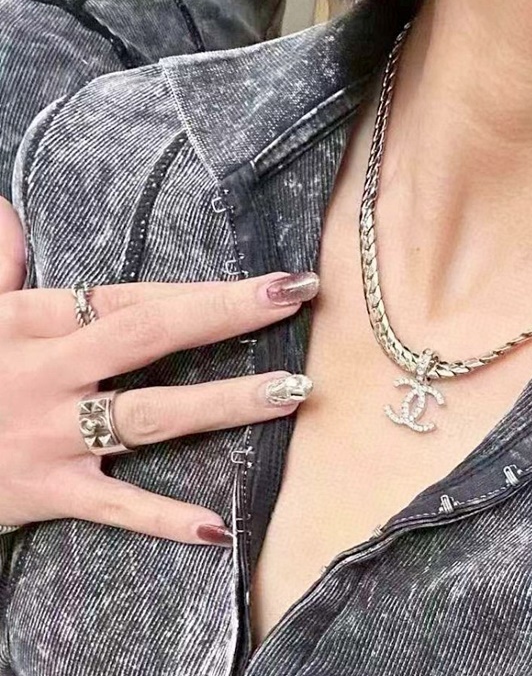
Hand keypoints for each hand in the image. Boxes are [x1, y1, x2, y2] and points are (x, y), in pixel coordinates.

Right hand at [0, 197, 317, 545]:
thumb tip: (7, 213)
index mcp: (34, 323)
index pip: (133, 297)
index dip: (204, 287)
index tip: (270, 279)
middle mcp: (49, 372)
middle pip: (150, 335)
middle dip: (226, 314)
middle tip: (294, 298)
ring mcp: (51, 434)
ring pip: (152, 414)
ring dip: (225, 402)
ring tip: (291, 392)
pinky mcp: (47, 492)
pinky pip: (117, 507)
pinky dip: (167, 519)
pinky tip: (219, 527)